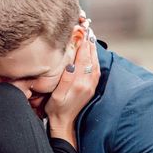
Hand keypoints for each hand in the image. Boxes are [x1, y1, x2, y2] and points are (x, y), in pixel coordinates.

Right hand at [45, 30, 99, 145]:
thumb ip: (64, 80)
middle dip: (89, 43)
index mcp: (78, 83)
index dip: (82, 43)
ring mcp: (91, 86)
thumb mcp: (56, 95)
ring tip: (90, 37)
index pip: (82, 58)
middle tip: (86, 29)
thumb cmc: (56, 109)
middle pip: (91, 58)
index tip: (80, 31)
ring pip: (96, 63)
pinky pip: (96, 70)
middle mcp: (87, 83)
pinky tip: (92, 54)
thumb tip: (71, 64)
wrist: (64, 123)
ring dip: (93, 50)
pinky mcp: (91, 88)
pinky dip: (95, 59)